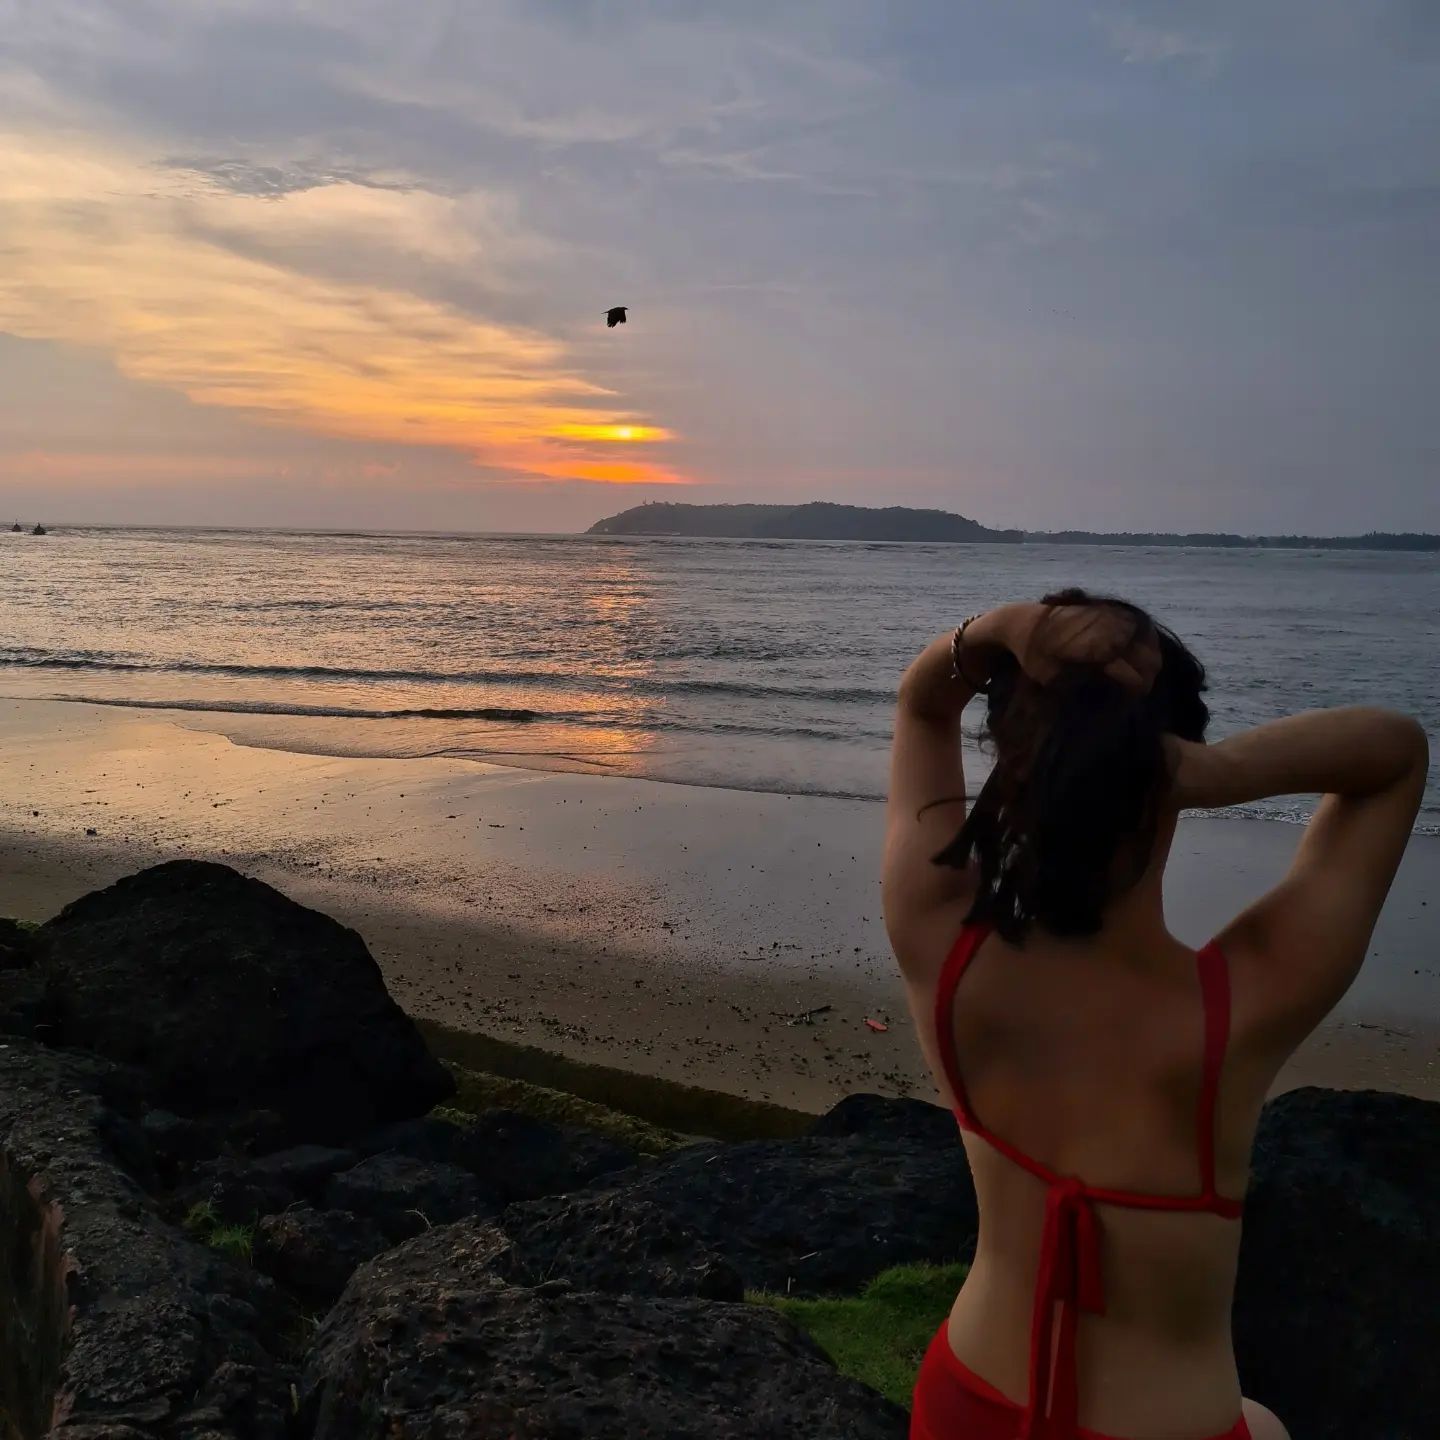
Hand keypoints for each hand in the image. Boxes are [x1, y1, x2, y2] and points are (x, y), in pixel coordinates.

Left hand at [968, 602, 1160, 693]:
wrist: (1021, 620)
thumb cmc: (1032, 654)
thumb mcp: (1053, 679)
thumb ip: (1085, 685)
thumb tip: (1113, 694)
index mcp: (1101, 650)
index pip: (1136, 679)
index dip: (1137, 695)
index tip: (1130, 703)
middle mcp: (1112, 632)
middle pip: (1150, 661)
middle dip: (1147, 679)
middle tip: (1136, 691)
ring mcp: (1113, 617)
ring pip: (1150, 644)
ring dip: (1149, 661)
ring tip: (1138, 675)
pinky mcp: (1110, 609)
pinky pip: (1140, 629)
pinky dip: (1144, 643)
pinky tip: (1136, 655)